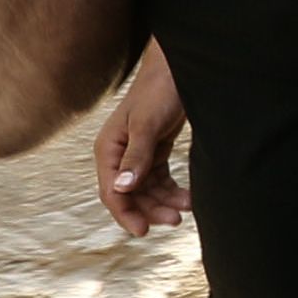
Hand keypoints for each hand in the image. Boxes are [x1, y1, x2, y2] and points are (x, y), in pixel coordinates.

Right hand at [96, 44, 189, 236]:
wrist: (182, 66)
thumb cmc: (161, 89)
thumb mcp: (148, 124)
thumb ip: (137, 156)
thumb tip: (121, 188)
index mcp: (109, 149)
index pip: (112, 191)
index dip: (126, 213)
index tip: (144, 232)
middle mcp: (120, 154)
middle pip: (131, 194)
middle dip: (151, 209)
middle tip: (176, 220)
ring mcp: (138, 152)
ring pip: (147, 189)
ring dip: (164, 201)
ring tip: (188, 207)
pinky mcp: (156, 149)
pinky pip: (160, 178)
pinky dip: (172, 189)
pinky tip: (188, 196)